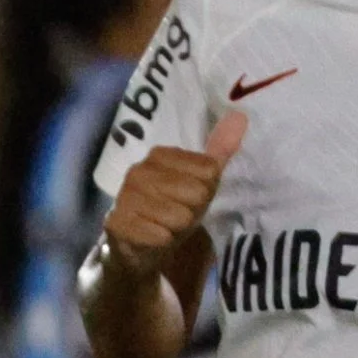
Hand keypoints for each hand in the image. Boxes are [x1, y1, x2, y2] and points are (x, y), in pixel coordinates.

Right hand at [101, 105, 242, 258]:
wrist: (144, 242)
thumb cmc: (175, 206)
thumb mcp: (202, 178)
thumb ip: (220, 149)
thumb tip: (240, 115)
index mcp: (160, 154)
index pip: (209, 171)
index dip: (207, 189)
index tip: (189, 195)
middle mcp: (138, 170)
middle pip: (196, 194)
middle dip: (192, 210)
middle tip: (177, 212)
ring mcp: (125, 196)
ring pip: (179, 216)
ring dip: (177, 228)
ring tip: (165, 225)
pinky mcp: (117, 223)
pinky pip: (159, 235)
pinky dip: (162, 240)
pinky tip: (153, 237)